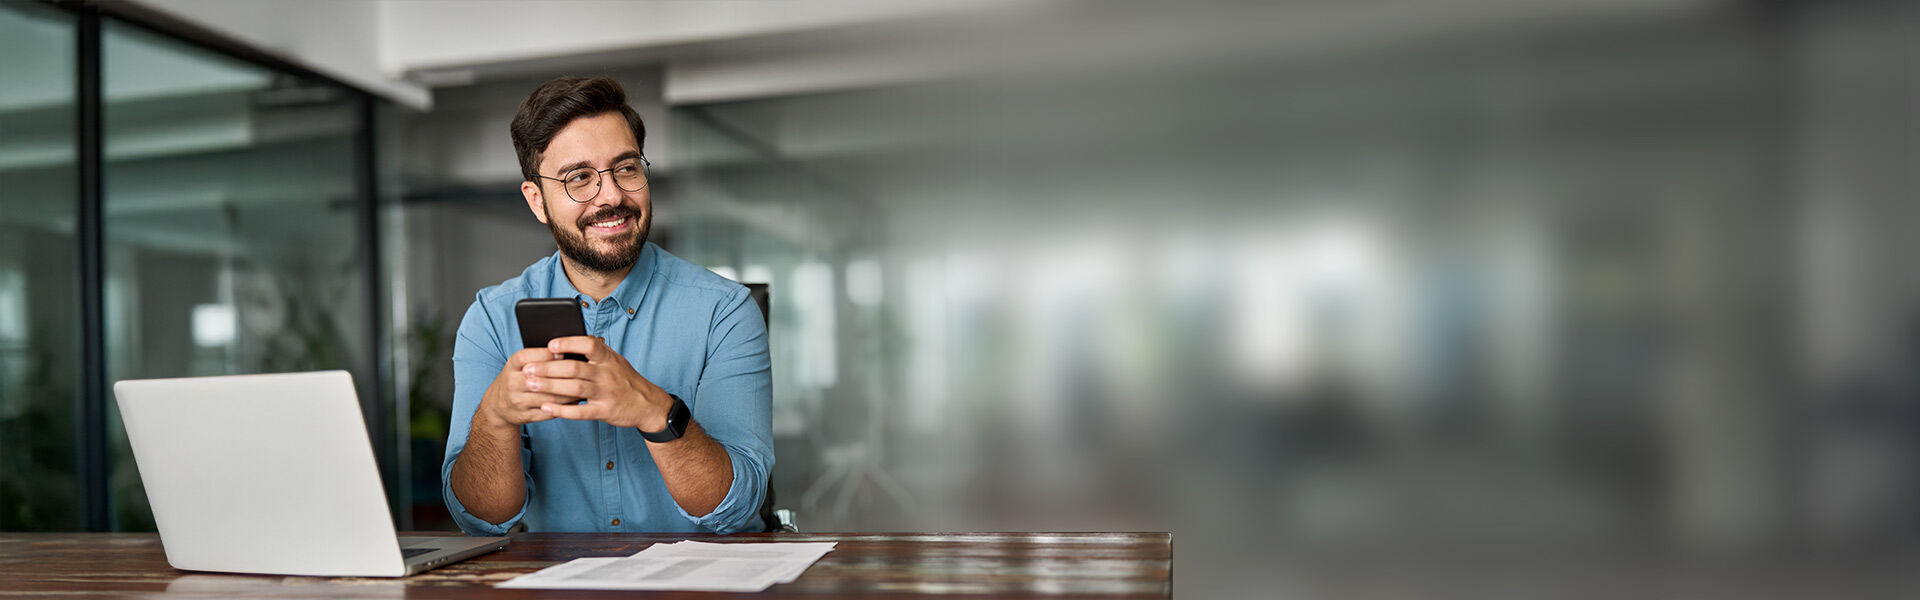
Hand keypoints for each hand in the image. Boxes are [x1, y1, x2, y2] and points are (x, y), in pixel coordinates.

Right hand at [478, 347, 577, 429]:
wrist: (498, 404)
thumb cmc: (517, 377)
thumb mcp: (520, 363)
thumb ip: (539, 356)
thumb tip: (567, 350)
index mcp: (512, 365)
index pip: (527, 357)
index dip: (546, 354)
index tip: (563, 352)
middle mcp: (512, 383)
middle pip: (541, 379)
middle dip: (564, 376)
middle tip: (583, 372)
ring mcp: (518, 401)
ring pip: (549, 398)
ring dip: (569, 394)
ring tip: (584, 387)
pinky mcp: (525, 415)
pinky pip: (549, 412)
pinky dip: (565, 407)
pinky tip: (576, 401)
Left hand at [521, 336, 673, 430]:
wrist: (648, 404)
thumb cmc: (625, 380)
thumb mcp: (615, 360)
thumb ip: (595, 352)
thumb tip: (567, 342)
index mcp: (608, 359)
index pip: (588, 345)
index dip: (569, 343)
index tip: (549, 345)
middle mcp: (607, 374)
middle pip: (574, 368)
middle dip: (548, 368)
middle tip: (528, 368)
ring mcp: (606, 393)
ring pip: (575, 389)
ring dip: (550, 386)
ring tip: (531, 385)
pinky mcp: (604, 411)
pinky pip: (580, 412)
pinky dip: (562, 410)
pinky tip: (546, 407)